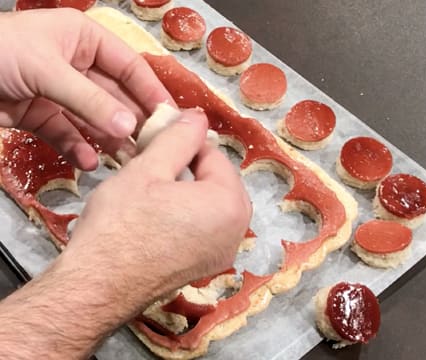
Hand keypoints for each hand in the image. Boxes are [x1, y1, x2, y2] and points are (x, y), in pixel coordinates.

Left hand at [0, 8, 173, 169]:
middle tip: (152, 146)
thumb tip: (128, 126)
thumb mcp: (47, 70)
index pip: (129, 66)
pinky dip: (78, 148)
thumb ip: (90, 100)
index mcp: (83, 39)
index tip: (169, 117)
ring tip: (128, 160)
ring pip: (94, 119)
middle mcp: (76, 65)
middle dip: (131, 122)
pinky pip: (67, 134)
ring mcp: (59, 92)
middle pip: (114, 96)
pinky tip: (90, 162)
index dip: (151, 90)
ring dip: (110, 140)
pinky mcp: (40, 116)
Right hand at [61, 108, 251, 308]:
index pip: (215, 155)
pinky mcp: (206, 266)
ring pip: (211, 203)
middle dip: (189, 167)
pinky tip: (158, 216)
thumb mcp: (148, 168)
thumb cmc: (122, 224)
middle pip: (217, 180)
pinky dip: (188, 213)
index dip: (186, 142)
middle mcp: (237, 230)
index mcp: (230, 203)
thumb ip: (180, 137)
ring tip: (153, 189)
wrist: (98, 286)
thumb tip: (199, 116)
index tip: (158, 140)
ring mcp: (223, 252)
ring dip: (187, 189)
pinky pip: (205, 226)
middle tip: (153, 166)